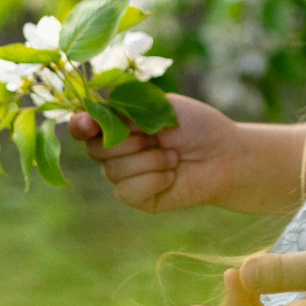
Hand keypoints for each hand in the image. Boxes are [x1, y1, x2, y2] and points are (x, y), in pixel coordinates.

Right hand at [69, 93, 240, 213]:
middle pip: (95, 150)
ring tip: (173, 156)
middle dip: (127, 142)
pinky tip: (171, 175)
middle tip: (157, 137)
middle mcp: (118, 151)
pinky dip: (152, 180)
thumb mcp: (161, 107)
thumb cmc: (196, 126)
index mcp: (120, 124)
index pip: (85, 126)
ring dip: (148, 160)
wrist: (225, 155)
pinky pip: (127, 191)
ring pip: (113, 171)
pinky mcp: (139, 198)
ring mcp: (127, 175)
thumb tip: (89, 115)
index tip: (87, 123)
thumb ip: (126, 111)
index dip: (80, 125)